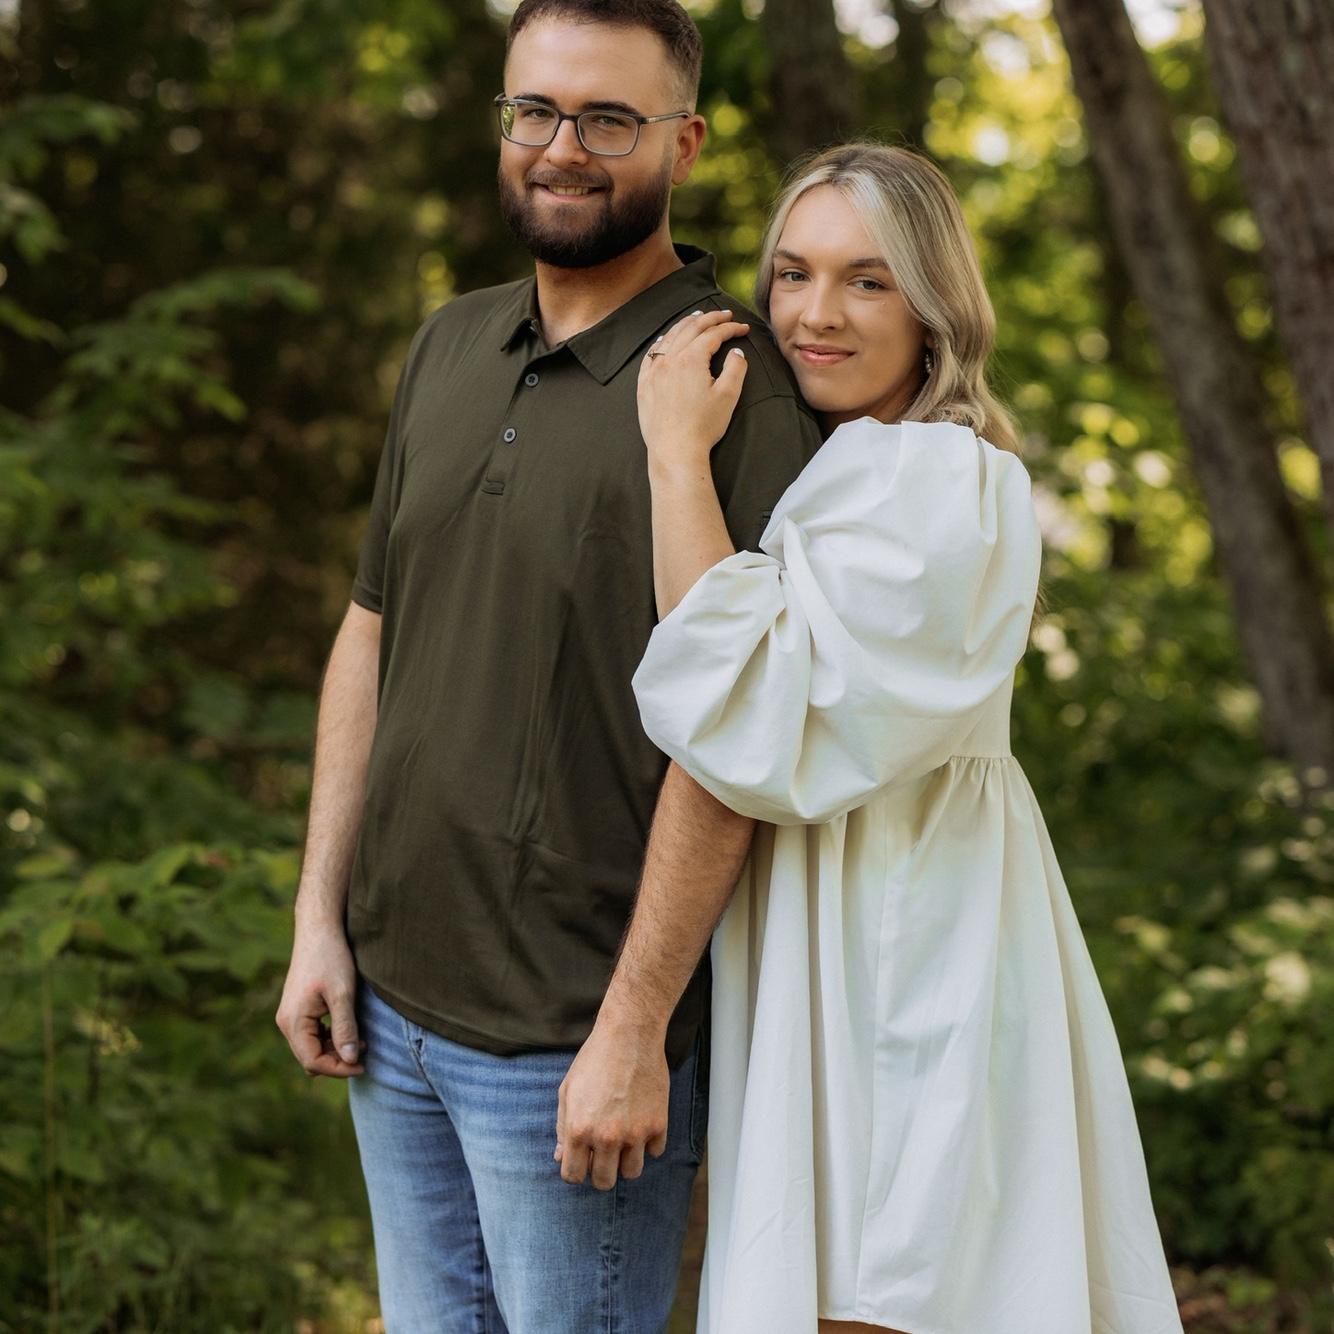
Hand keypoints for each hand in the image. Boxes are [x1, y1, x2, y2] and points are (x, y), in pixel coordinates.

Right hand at [275, 915, 366, 1077]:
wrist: (319, 930)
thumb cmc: (331, 958)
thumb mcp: (343, 993)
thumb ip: (345, 1027)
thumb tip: (350, 1059)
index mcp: (293, 1021)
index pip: (312, 1061)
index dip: (338, 1069)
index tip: (362, 1065)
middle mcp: (286, 1022)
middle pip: (309, 1058)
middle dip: (336, 1061)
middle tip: (364, 1052)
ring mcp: (289, 1016)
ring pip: (310, 1048)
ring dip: (333, 1050)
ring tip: (359, 1041)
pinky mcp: (297, 1009)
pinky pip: (310, 1036)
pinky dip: (328, 1039)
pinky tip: (348, 1030)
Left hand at [554, 1018, 669, 1189]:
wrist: (629, 1035)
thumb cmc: (594, 1060)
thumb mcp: (568, 1091)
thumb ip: (563, 1127)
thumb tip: (561, 1156)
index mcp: (579, 1130)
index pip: (573, 1176)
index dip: (576, 1170)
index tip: (582, 1160)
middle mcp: (606, 1137)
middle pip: (604, 1182)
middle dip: (601, 1171)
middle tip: (603, 1153)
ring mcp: (635, 1133)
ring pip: (632, 1173)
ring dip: (626, 1161)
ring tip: (624, 1140)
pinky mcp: (658, 1123)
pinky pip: (655, 1152)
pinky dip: (649, 1143)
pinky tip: (642, 1123)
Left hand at [637, 308, 749, 473]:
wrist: (675, 450)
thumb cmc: (703, 426)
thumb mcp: (728, 396)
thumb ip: (735, 368)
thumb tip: (736, 352)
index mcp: (691, 359)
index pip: (713, 334)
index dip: (730, 328)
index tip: (742, 329)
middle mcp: (669, 359)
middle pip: (691, 329)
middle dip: (710, 318)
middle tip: (724, 315)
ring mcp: (653, 371)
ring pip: (669, 337)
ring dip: (686, 324)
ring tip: (698, 317)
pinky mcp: (644, 384)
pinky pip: (651, 354)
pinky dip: (662, 341)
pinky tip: (666, 338)